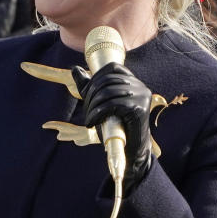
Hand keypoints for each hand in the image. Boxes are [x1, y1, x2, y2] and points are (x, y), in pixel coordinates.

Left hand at [72, 62, 152, 193]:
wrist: (131, 150)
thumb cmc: (115, 126)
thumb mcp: (100, 103)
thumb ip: (88, 86)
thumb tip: (75, 69)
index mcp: (133, 81)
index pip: (111, 67)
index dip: (95, 78)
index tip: (87, 94)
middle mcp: (140, 86)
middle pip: (107, 80)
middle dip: (90, 95)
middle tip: (85, 111)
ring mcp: (141, 97)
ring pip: (108, 92)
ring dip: (92, 106)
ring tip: (88, 119)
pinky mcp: (139, 109)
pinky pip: (112, 105)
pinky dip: (97, 113)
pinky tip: (91, 122)